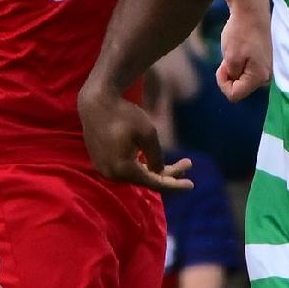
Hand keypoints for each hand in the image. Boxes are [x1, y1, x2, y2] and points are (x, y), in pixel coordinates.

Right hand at [78, 81, 192, 193]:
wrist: (96, 102)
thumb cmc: (124, 114)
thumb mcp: (148, 134)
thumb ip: (156, 156)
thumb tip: (159, 172)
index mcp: (123, 169)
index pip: (154, 183)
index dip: (175, 185)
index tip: (192, 185)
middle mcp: (111, 174)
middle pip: (146, 180)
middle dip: (169, 174)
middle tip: (188, 164)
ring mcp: (104, 168)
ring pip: (136, 175)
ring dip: (156, 170)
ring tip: (178, 163)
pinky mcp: (101, 161)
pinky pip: (126, 169)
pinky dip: (142, 166)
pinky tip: (153, 161)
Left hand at [216, 0, 270, 100]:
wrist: (253, 8)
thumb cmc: (241, 31)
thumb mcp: (230, 57)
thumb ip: (231, 76)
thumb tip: (235, 80)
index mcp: (259, 77)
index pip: (234, 95)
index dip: (223, 83)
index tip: (221, 66)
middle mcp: (268, 74)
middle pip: (241, 86)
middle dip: (230, 75)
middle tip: (227, 56)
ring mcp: (268, 65)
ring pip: (245, 76)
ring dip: (236, 66)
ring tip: (235, 48)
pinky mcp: (267, 57)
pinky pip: (250, 66)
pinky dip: (242, 59)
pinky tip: (242, 45)